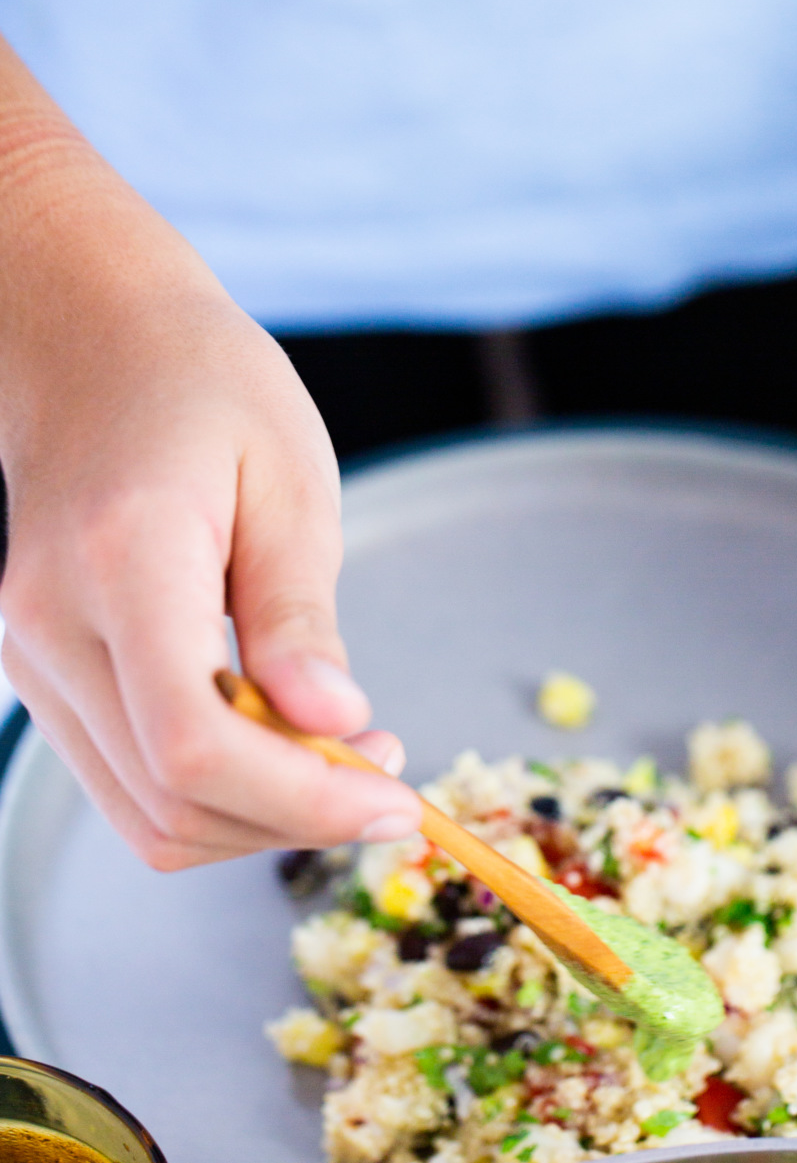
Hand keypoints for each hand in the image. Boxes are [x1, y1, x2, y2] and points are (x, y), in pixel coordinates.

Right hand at [0, 65, 421, 867]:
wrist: (90, 344)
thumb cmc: (204, 389)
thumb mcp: (290, 480)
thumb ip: (302, 613)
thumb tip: (336, 726)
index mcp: (123, 562)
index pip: (194, 745)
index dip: (302, 801)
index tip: (395, 801)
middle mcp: (54, 625)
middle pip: (172, 802)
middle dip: (295, 817)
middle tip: (387, 778)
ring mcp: (35, 659)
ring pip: (146, 815)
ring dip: (259, 818)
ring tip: (343, 758)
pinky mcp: (45, 676)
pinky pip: (130, 783)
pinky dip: (217, 794)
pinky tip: (281, 742)